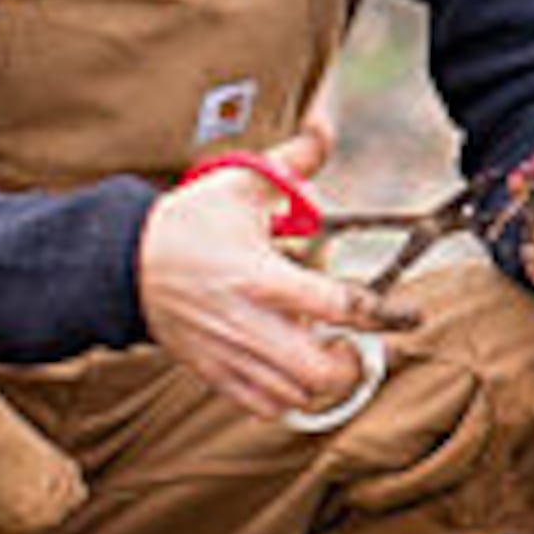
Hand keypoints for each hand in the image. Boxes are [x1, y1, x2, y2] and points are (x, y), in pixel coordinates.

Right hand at [137, 116, 392, 421]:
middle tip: (353, 341)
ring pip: (296, 395)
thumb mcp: (238, 182)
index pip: (336, 305)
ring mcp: (230, 353)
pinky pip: (264, 406)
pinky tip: (290, 368)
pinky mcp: (214, 373)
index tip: (409, 315)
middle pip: (320, 371)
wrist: (124, 263)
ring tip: (319, 350)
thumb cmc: (190, 222)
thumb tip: (324, 127)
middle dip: (350, 362)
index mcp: (262, 275)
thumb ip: (291, 161)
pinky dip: (288, 396)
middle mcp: (249, 322)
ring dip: (319, 380)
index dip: (382, 313)